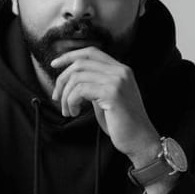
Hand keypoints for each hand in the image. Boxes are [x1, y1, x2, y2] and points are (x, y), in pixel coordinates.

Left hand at [50, 46, 158, 160]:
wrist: (140, 141)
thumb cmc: (122, 124)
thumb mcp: (106, 98)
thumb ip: (94, 85)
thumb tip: (71, 80)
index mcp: (121, 70)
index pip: (91, 52)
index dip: (70, 56)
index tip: (54, 64)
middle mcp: (120, 71)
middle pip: (80, 63)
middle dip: (62, 79)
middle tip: (56, 97)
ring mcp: (117, 80)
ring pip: (77, 78)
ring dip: (65, 96)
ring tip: (68, 111)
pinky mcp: (112, 93)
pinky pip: (79, 91)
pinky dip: (71, 102)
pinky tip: (75, 113)